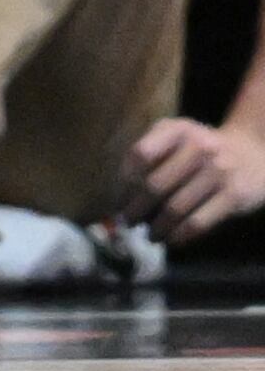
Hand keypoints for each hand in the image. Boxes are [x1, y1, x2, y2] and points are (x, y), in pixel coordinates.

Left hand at [131, 113, 264, 241]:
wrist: (253, 153)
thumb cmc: (205, 146)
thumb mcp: (179, 135)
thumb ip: (154, 151)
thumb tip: (124, 188)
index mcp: (176, 129)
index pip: (141, 155)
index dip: (126, 181)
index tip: (118, 199)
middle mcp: (196, 147)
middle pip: (155, 184)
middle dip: (137, 208)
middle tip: (128, 223)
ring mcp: (217, 172)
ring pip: (176, 207)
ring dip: (158, 227)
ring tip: (150, 235)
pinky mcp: (233, 196)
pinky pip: (199, 221)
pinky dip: (181, 235)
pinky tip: (172, 240)